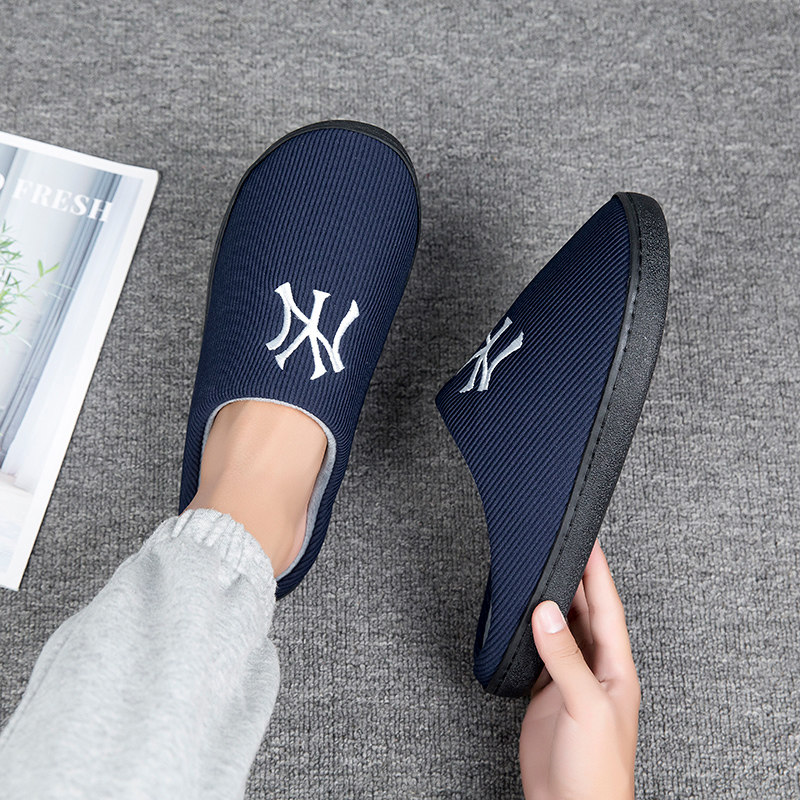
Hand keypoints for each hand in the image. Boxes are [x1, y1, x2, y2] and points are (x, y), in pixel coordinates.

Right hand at [519, 543, 639, 799]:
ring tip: (540, 572)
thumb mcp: (585, 707)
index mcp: (616, 669)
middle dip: (576, 579)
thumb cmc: (596, 770)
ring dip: (553, 602)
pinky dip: (532, 630)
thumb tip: (546, 613)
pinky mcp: (547, 694)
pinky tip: (524, 618)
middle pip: (586, 613)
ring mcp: (570, 681)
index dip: (599, 573)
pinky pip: (541, 651)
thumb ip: (566, 659)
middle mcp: (595, 670)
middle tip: (560, 547)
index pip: (608, 608)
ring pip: (563, 630)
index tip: (589, 542)